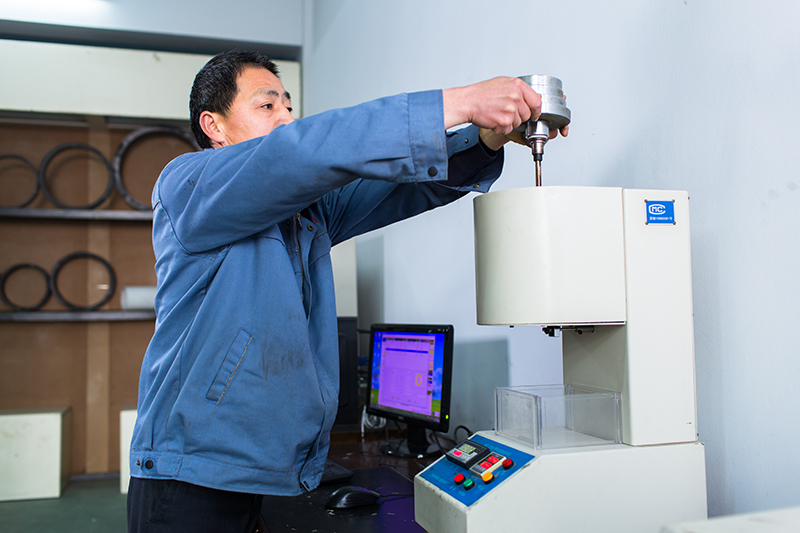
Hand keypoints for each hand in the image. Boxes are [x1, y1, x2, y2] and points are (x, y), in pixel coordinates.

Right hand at [443, 77, 567, 150]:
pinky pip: (508, 129)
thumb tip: (532, 97)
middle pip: (527, 114)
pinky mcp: (504, 121)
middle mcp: (516, 97)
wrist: (467, 102)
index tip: (534, 113)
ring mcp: (511, 109)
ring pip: (518, 123)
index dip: (536, 110)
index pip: (537, 101)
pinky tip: (493, 119)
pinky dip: (501, 127)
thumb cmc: (481, 93)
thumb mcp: (503, 83)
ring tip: (497, 113)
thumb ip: (519, 89)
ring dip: (508, 122)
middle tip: (505, 112)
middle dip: (518, 116)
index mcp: (517, 85)